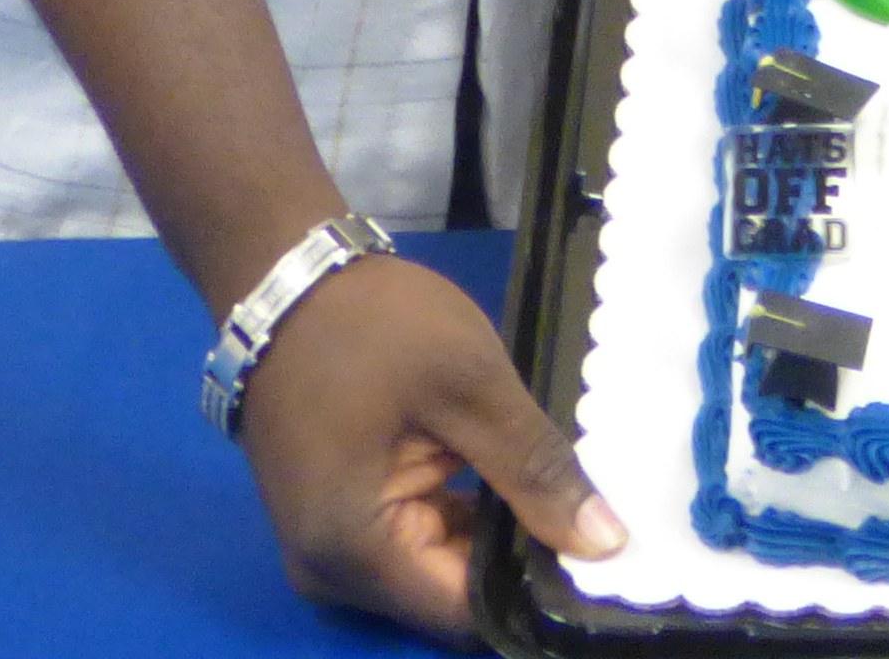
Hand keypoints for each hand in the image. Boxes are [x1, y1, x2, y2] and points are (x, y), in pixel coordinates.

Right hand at [239, 250, 622, 638]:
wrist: (283, 276)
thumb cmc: (369, 323)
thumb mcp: (469, 385)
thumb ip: (536, 472)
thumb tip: (604, 546)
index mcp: (352, 551)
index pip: (467, 613)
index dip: (536, 585)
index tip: (600, 555)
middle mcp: (332, 572)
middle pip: (451, 595)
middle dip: (519, 558)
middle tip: (593, 516)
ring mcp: (329, 547)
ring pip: (438, 568)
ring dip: (494, 534)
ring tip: (560, 491)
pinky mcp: (339, 518)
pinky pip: (415, 540)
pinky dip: (462, 514)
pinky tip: (510, 479)